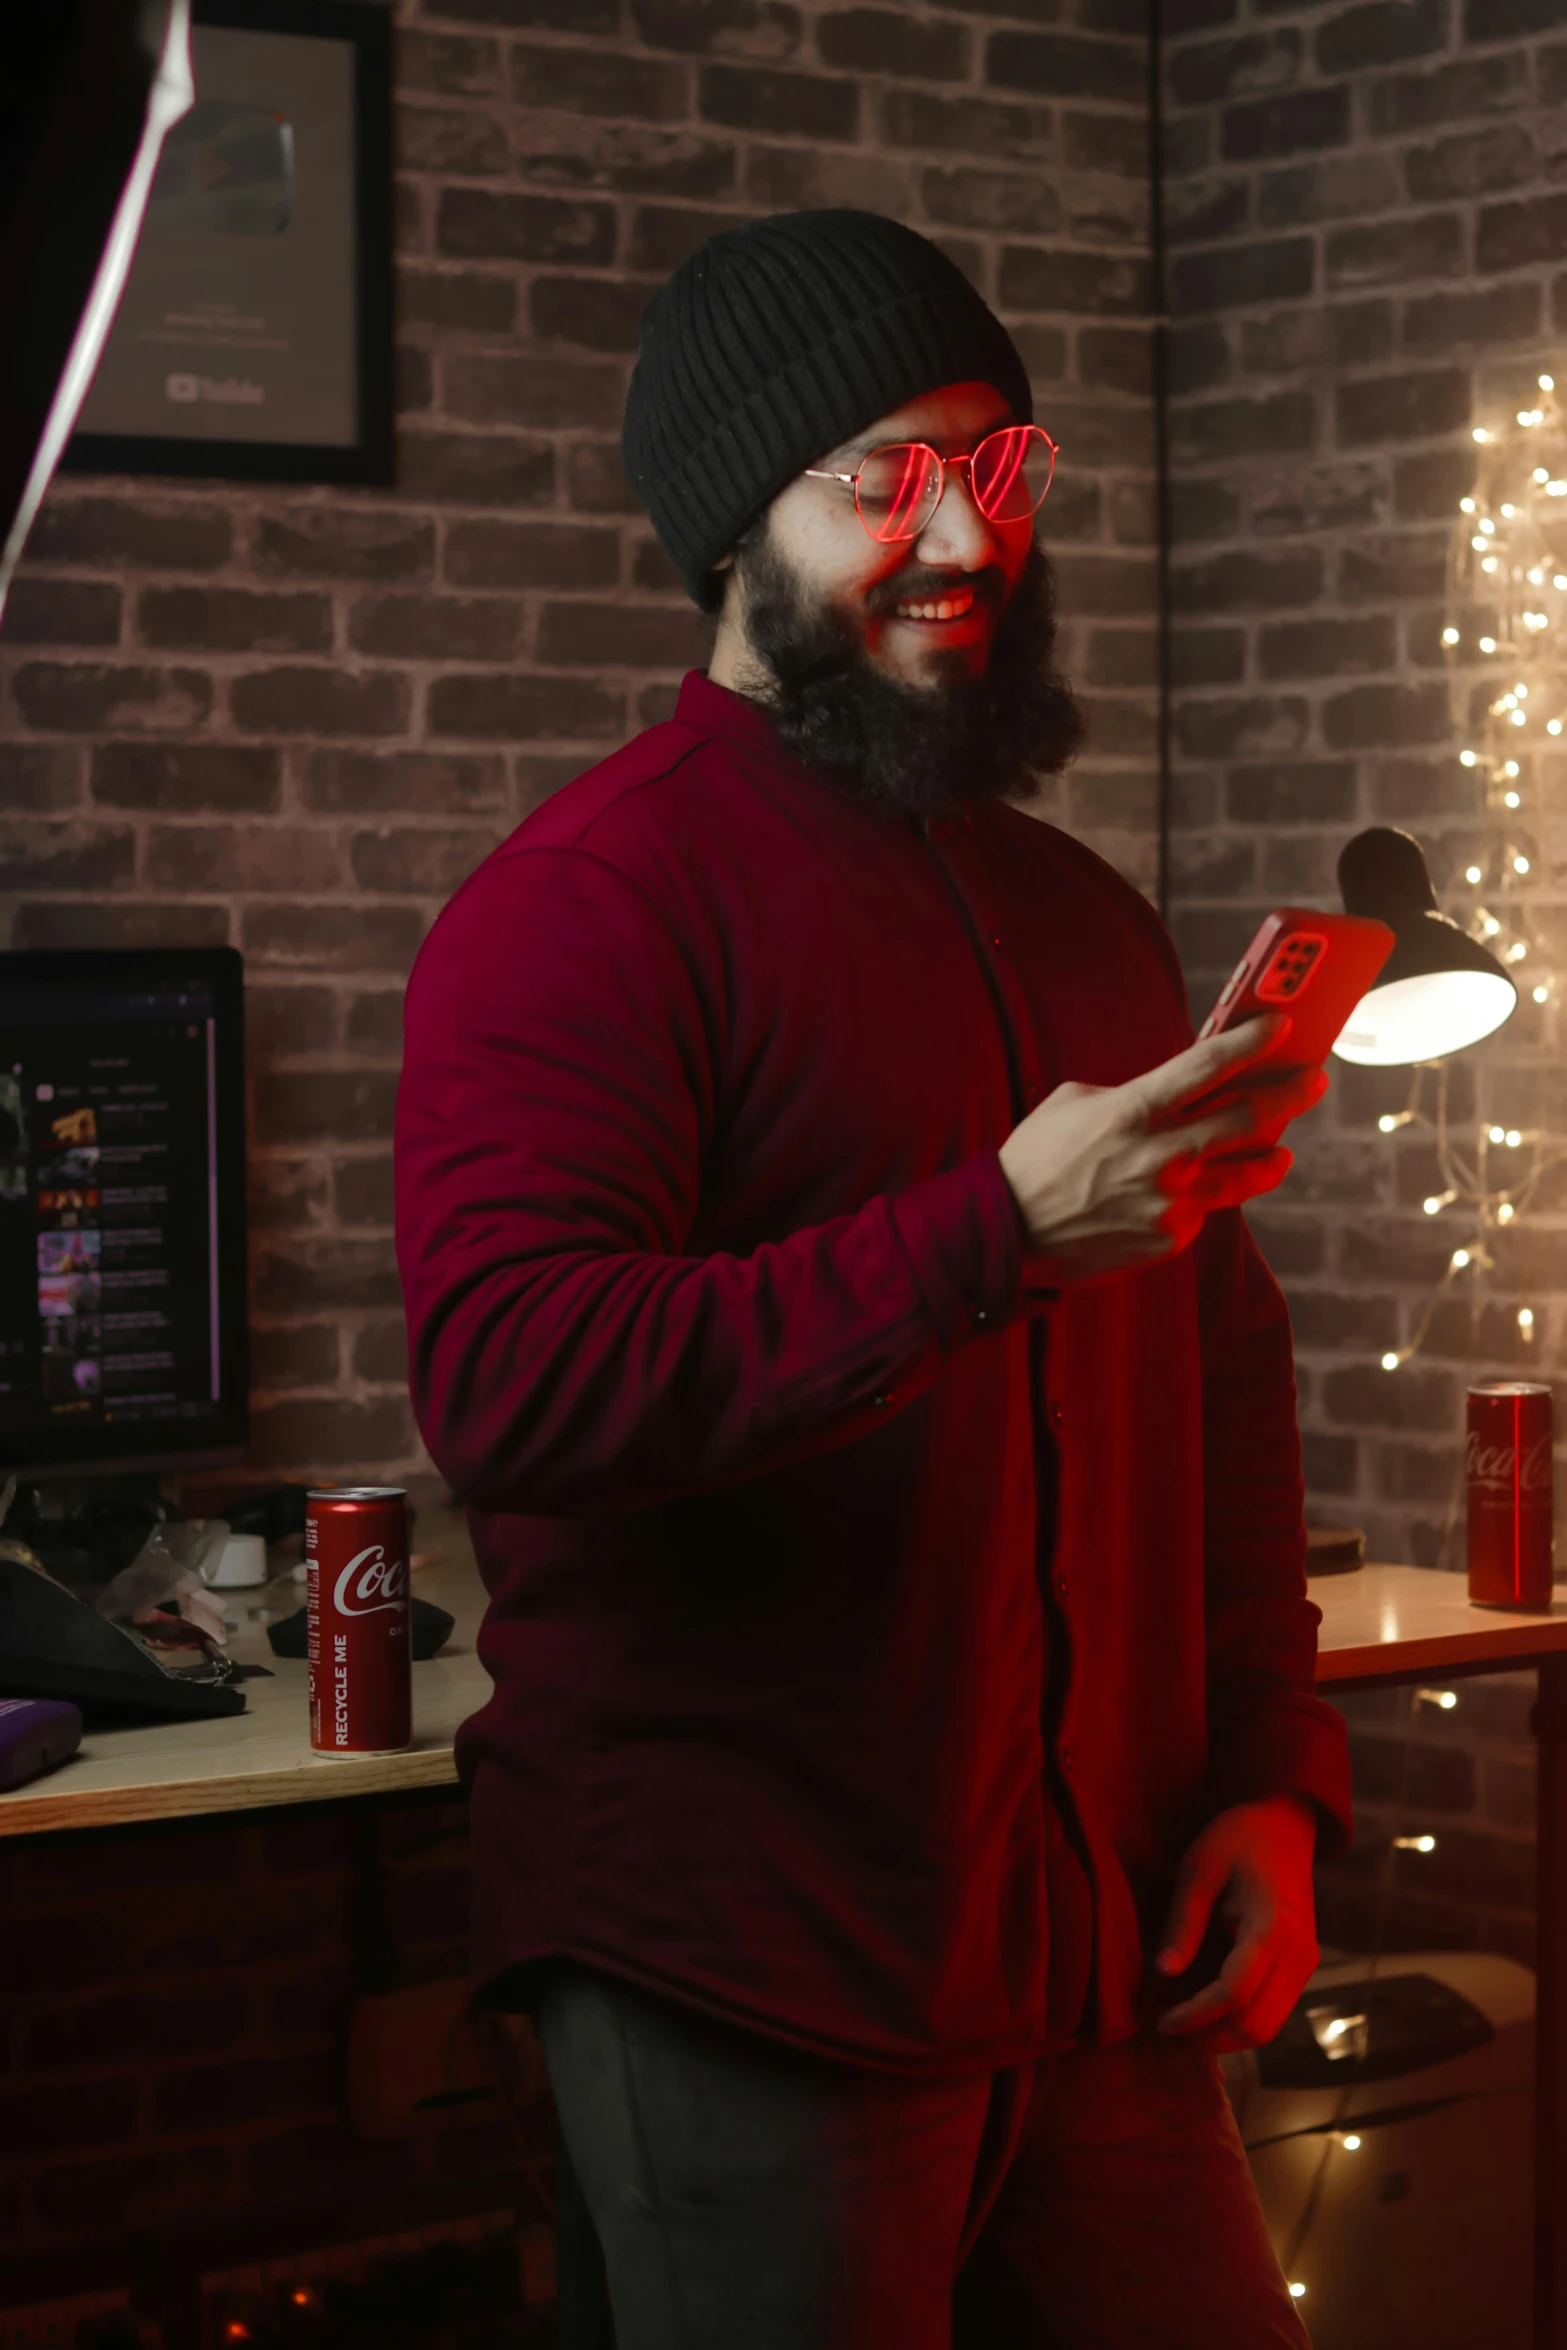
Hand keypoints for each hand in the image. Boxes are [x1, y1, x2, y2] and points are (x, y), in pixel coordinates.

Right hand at [997, 1019, 1327, 1285]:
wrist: (1008, 1232)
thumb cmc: (1037, 1159)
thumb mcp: (1074, 1102)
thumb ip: (1131, 1093)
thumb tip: (1176, 1091)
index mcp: (1132, 1109)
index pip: (1207, 1065)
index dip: (1252, 1042)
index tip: (1283, 1027)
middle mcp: (1160, 1154)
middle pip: (1248, 1117)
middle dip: (1288, 1093)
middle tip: (1310, 1081)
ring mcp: (1170, 1200)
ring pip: (1246, 1172)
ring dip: (1273, 1154)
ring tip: (1283, 1149)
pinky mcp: (1170, 1237)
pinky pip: (1202, 1209)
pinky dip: (1202, 1196)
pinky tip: (1194, 1191)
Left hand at [1154, 1796, 1319, 2052]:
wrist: (1285, 1824)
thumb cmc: (1237, 1838)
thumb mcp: (1199, 1868)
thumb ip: (1183, 1922)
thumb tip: (1164, 1973)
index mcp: (1273, 1924)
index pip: (1235, 1992)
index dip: (1196, 2015)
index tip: (1162, 2023)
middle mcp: (1299, 1952)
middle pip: (1257, 2022)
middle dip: (1210, 2037)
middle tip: (1168, 2034)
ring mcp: (1307, 1962)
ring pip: (1269, 2026)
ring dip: (1227, 2037)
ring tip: (1184, 2030)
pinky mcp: (1304, 1965)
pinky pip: (1275, 2011)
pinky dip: (1242, 2022)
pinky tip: (1209, 2014)